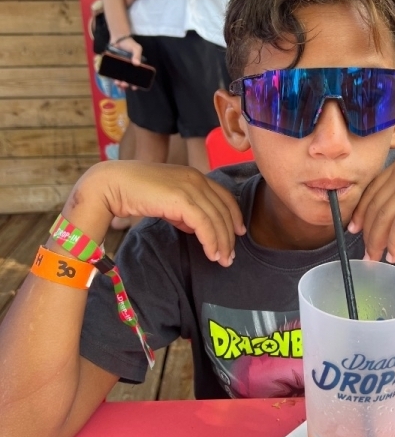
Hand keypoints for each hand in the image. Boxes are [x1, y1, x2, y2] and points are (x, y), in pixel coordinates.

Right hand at [81, 161, 245, 266]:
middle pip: (224, 210)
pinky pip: (204, 224)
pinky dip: (211, 241)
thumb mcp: (166, 200)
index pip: (224, 196)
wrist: (112, 184)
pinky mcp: (182, 199)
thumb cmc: (134, 192)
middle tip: (231, 256)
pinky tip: (211, 254)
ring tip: (223, 260)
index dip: (235, 215)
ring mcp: (190, 187)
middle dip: (230, 235)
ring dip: (222, 242)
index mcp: (194, 176)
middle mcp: (196, 178)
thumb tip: (195, 227)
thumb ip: (183, 211)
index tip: (239, 233)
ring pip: (216, 219)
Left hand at [107, 35, 143, 88]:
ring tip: (117, 83)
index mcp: (134, 68)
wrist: (118, 38)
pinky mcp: (111, 66)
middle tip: (124, 84)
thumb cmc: (129, 44)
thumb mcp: (136, 48)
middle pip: (126, 80)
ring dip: (118, 83)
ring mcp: (119, 68)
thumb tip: (137, 64)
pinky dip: (110, 76)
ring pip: (118, 78)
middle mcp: (127, 70)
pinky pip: (110, 73)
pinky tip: (111, 78)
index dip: (136, 84)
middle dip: (125, 84)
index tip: (134, 87)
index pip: (136, 78)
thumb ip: (137, 55)